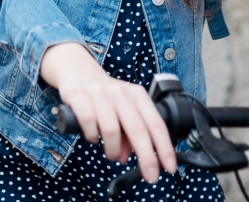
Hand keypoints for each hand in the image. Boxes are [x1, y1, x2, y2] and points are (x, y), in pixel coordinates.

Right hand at [41, 44, 176, 182]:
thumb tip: (126, 157)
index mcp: (138, 95)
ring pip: (111, 130)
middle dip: (146, 157)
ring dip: (112, 150)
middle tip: (150, 176)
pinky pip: (89, 123)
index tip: (169, 167)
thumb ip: (128, 135)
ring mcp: (100, 94)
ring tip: (111, 154)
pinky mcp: (80, 97)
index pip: (156, 124)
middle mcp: (121, 93)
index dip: (165, 148)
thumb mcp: (124, 111)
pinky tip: (93, 137)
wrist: (79, 72)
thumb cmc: (106, 97)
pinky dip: (92, 136)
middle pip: (138, 129)